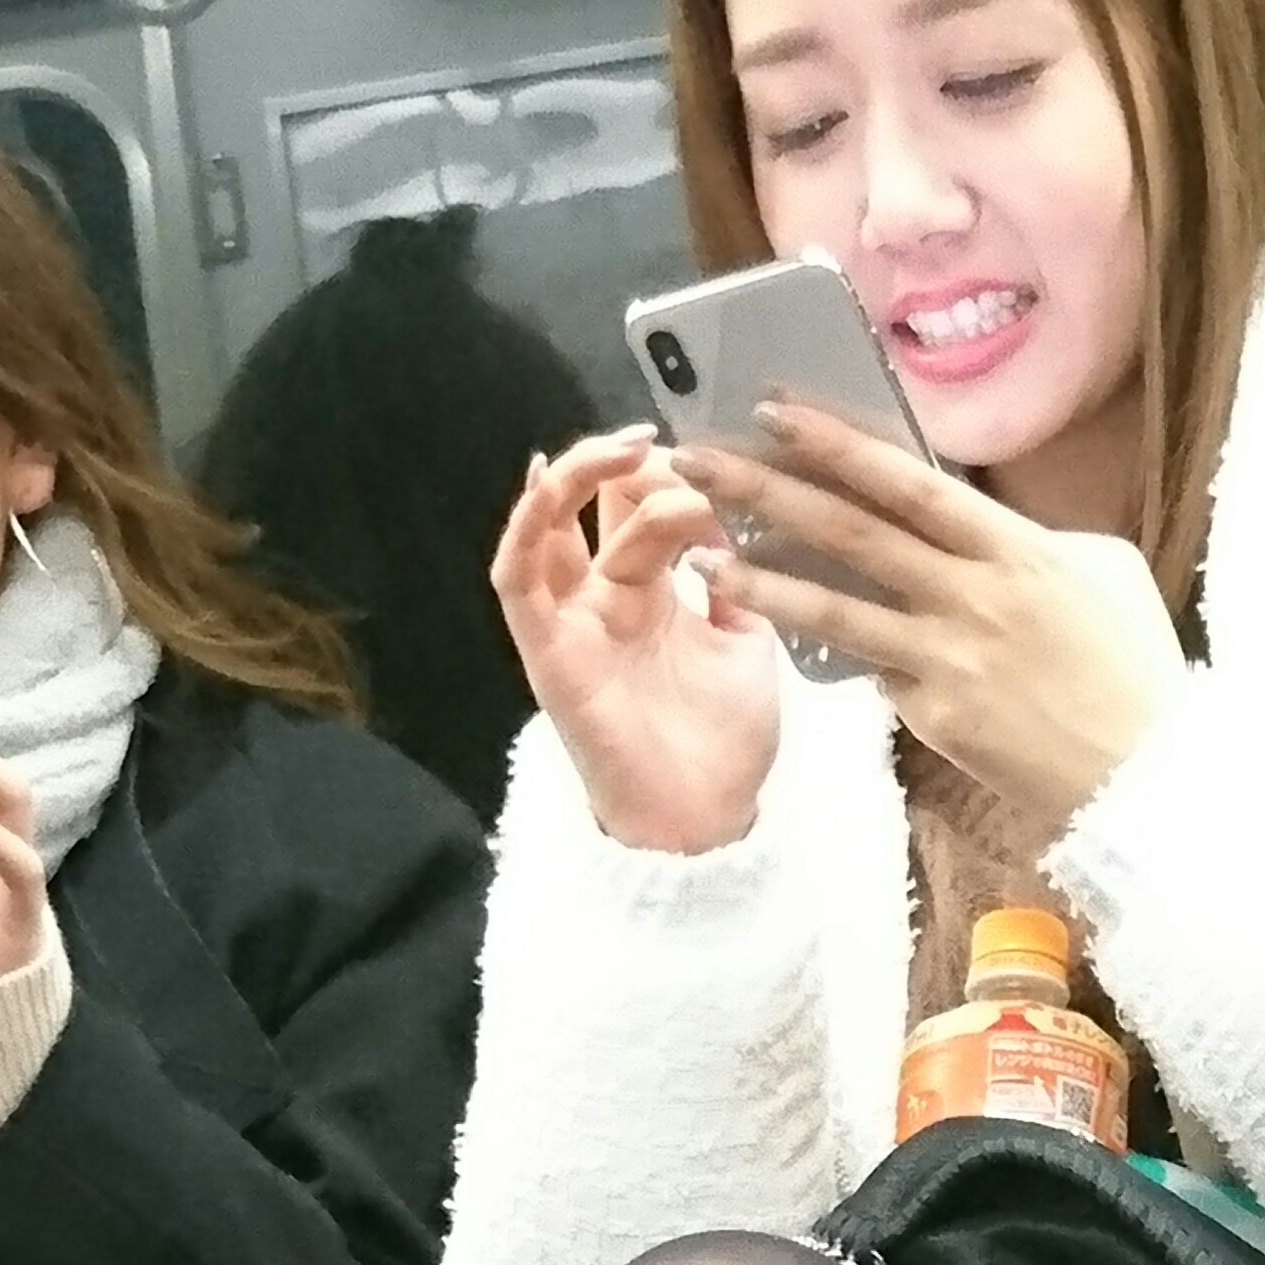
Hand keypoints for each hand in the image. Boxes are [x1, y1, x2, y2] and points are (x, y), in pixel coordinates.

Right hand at [491, 424, 781, 854]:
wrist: (707, 820)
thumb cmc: (724, 744)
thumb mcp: (747, 645)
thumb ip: (739, 585)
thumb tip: (739, 526)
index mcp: (652, 596)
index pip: (646, 510)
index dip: (675, 477)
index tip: (721, 462)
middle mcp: (606, 600)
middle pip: (600, 508)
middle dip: (632, 466)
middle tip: (669, 444)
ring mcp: (573, 623)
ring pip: (551, 529)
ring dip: (580, 477)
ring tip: (624, 448)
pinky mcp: (548, 652)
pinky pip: (516, 582)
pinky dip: (523, 530)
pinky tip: (543, 481)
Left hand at [673, 399, 1187, 840]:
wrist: (1147, 773)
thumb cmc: (1135, 666)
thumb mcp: (1103, 572)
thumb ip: (1033, 541)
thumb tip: (974, 526)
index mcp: (1017, 549)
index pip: (909, 483)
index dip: (837, 444)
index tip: (776, 410)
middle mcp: (973, 597)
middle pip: (852, 534)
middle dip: (768, 489)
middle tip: (699, 459)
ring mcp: (949, 660)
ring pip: (835, 612)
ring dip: (760, 578)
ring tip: (697, 555)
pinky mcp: (936, 717)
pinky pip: (873, 674)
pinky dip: (830, 652)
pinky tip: (781, 627)